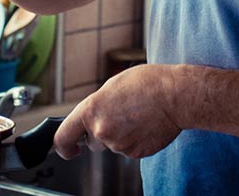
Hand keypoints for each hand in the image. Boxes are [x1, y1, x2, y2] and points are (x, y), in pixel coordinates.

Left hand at [54, 64, 181, 159]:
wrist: (175, 96)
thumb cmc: (147, 84)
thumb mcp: (113, 85)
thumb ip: (97, 105)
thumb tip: (92, 117)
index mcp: (90, 110)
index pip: (62, 137)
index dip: (63, 146)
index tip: (69, 148)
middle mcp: (101, 130)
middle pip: (93, 142)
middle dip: (102, 133)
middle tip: (121, 116)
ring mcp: (118, 145)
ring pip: (113, 145)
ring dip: (121, 135)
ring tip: (138, 115)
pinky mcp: (135, 154)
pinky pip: (129, 150)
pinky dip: (135, 141)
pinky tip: (146, 124)